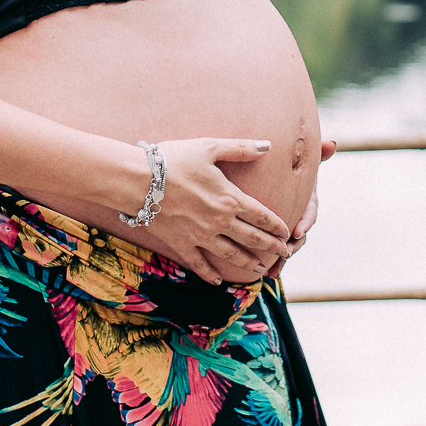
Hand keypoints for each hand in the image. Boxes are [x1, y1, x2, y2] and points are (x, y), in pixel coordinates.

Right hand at [147, 138, 291, 285]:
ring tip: (260, 270)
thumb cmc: (174, 160)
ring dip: (248, 263)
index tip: (287, 232)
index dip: (276, 226)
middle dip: (270, 247)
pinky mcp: (181, 243)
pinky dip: (209, 274)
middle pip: (252, 238)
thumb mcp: (209, 147)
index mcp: (230, 198)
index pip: (261, 216)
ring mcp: (200, 236)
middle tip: (284, 254)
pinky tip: (217, 281)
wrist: (139, 181)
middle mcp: (219, 221)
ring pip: (231, 255)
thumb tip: (267, 144)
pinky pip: (199, 263)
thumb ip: (240, 148)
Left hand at [268, 138, 335, 278]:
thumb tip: (333, 143)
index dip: (305, 222)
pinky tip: (268, 275)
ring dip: (284, 258)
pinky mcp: (279, 235)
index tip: (297, 231)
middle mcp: (301, 215)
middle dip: (294, 246)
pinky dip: (275, 263)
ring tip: (276, 268)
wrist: (276, 178)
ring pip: (290, 246)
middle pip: (301, 234)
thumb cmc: (292, 167)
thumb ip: (317, 154)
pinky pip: (278, 251)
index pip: (310, 212)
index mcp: (308, 200)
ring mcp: (290, 227)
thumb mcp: (304, 161)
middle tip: (286, 252)